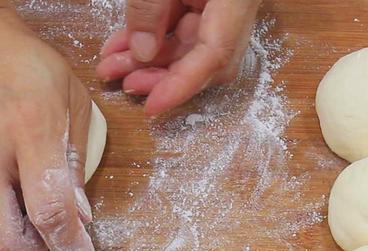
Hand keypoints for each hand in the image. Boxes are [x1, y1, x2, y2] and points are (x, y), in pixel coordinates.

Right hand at [0, 8, 94, 250]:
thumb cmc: (35, 71)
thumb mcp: (73, 107)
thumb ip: (75, 164)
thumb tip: (81, 217)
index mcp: (31, 133)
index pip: (49, 209)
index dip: (67, 243)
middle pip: (4, 239)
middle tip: (48, 241)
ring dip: (8, 240)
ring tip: (26, 220)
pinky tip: (9, 203)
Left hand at [96, 0, 260, 115]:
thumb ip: (151, 8)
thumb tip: (143, 53)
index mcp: (237, 2)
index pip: (215, 56)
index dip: (182, 86)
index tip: (153, 107)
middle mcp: (236, 13)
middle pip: (204, 60)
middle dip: (162, 77)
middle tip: (125, 85)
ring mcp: (223, 9)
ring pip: (189, 47)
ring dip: (150, 60)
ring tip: (112, 66)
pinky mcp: (207, 2)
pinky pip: (182, 29)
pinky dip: (153, 39)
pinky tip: (124, 46)